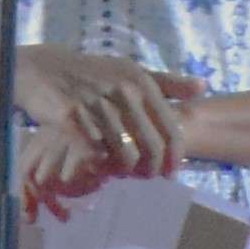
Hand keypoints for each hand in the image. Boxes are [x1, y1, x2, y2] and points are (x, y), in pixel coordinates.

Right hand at [6, 46, 194, 179]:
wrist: (45, 69)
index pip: (169, 128)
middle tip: (149, 179)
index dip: (174, 156)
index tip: (171, 172)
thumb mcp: (131, 71)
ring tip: (125, 175)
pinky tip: (100, 168)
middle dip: (154, 169)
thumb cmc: (94, 73)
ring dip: (127, 170)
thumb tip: (203, 86)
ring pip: (124, 153)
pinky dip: (100, 165)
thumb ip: (166, 82)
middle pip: (151, 145)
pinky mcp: (70, 116)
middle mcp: (121, 90)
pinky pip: (94, 152)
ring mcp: (96, 103)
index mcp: (140, 80)